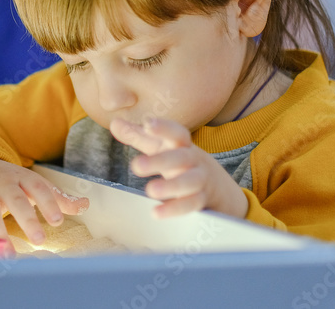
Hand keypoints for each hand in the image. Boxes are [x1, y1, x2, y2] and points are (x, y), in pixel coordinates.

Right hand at [0, 157, 89, 244]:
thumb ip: (58, 198)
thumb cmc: (12, 182)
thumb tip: (85, 204)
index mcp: (23, 178)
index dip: (49, 203)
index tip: (58, 221)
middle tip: (39, 239)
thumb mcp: (34, 185)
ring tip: (7, 251)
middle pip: (15, 199)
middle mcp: (3, 185)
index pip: (39, 188)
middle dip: (26, 218)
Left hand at [110, 117, 247, 218]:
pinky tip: (156, 213)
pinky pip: (191, 204)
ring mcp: (200, 180)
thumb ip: (138, 136)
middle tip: (136, 165)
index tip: (148, 124)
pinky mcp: (202, 200)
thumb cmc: (181, 161)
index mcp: (182, 144)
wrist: (220, 188)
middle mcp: (192, 160)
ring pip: (190, 182)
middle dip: (160, 161)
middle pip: (180, 158)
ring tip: (150, 191)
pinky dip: (175, 209)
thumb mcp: (161, 147)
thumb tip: (114, 122)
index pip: (176, 132)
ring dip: (171, 186)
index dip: (163, 128)